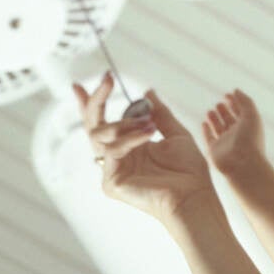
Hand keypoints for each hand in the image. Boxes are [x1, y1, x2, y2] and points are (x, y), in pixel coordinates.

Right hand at [74, 73, 213, 221]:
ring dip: (123, 123)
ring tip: (148, 124)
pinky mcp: (111, 183)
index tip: (79, 85)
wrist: (194, 195)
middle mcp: (117, 158)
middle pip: (93, 126)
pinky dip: (129, 138)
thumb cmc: (189, 171)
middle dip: (97, 99)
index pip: (103, 122)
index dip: (90, 104)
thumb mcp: (175, 134)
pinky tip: (147, 134)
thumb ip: (159, 113)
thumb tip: (147, 92)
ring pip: (99, 135)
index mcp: (129, 147)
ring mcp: (112, 171)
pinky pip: (112, 150)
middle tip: (107, 79)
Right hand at [202, 88, 265, 177]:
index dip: (235, 102)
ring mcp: (225, 143)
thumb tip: (236, 90)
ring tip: (211, 110)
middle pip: (230, 120)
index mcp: (248, 127)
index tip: (228, 95)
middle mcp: (237, 135)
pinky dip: (206, 130)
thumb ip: (245, 101)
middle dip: (224, 110)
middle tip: (219, 103)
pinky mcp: (214, 150)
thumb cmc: (250, 140)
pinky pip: (209, 138)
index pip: (241, 112)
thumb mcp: (252, 115)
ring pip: (219, 128)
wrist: (242, 165)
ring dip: (215, 118)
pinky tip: (204, 122)